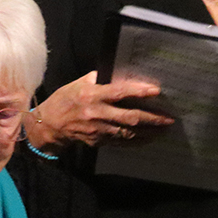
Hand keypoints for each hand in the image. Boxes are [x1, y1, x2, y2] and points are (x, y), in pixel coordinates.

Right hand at [30, 71, 172, 149]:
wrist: (48, 125)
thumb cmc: (64, 100)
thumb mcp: (78, 83)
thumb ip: (98, 79)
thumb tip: (119, 75)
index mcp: (92, 95)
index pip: (119, 92)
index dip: (138, 92)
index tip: (156, 91)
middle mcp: (97, 113)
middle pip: (130, 117)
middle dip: (152, 118)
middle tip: (169, 118)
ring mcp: (98, 130)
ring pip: (129, 132)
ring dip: (148, 132)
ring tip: (163, 129)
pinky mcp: (98, 142)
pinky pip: (122, 142)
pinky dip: (137, 141)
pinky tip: (148, 138)